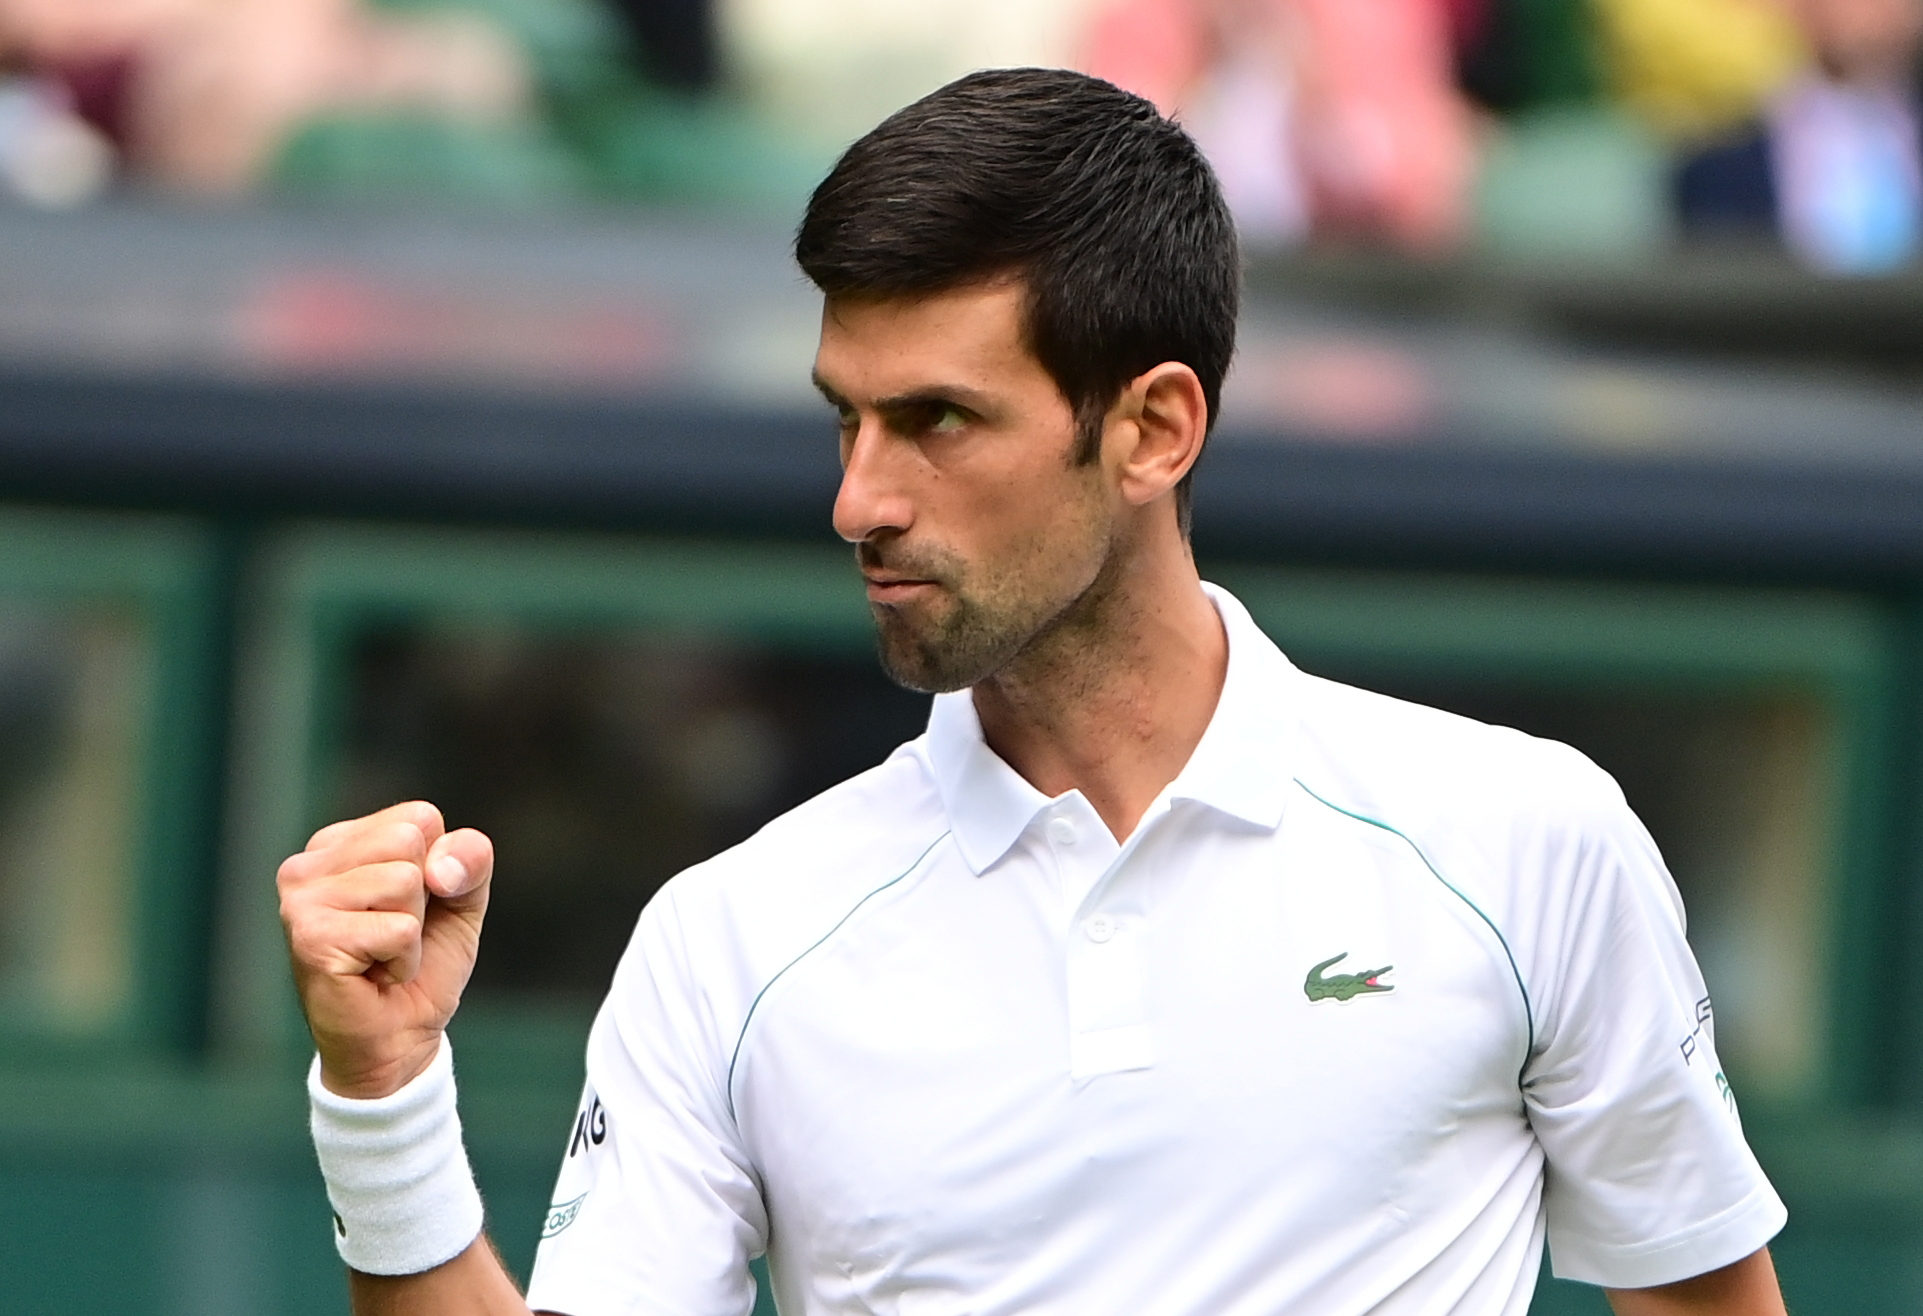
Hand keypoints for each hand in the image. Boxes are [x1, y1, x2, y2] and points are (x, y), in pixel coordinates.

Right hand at [279, 801, 494, 1099]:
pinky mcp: (311, 937)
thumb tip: (439, 866)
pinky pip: (399, 928)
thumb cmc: (423, 966)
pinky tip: (375, 975)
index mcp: (339, 843)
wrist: (398, 1042)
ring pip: (404, 881)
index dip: (440, 867)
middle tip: (396, 937)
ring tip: (383, 956)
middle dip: (425, 897)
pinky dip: (404, 959)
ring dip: (413, 932)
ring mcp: (301, 900)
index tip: (413, 909)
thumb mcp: (462, 902)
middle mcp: (307, 864)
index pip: (419, 816)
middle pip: (409, 841)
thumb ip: (469, 860)